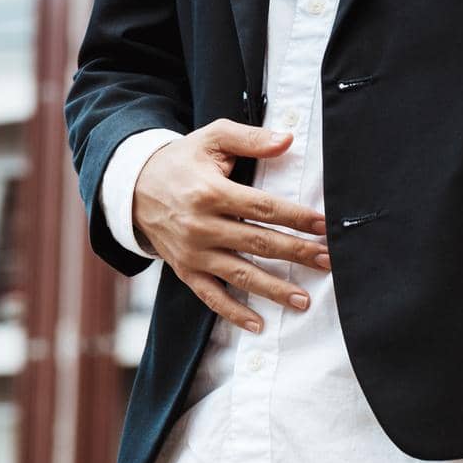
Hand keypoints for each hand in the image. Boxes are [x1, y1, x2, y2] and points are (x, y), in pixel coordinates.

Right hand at [132, 120, 330, 331]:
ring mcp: (193, 253)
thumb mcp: (214, 138)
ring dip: (274, 289)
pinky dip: (234, 313)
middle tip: (328, 261)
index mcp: (211, 192)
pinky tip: (259, 324)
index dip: (296, 217)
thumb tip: (287, 140)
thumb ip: (251, 139)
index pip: (263, 207)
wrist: (134, 187)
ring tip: (304, 300)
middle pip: (259, 243)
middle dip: (297, 253)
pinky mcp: (185, 271)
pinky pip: (212, 297)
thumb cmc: (183, 159)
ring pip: (241, 275)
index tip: (324, 226)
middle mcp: (202, 227)